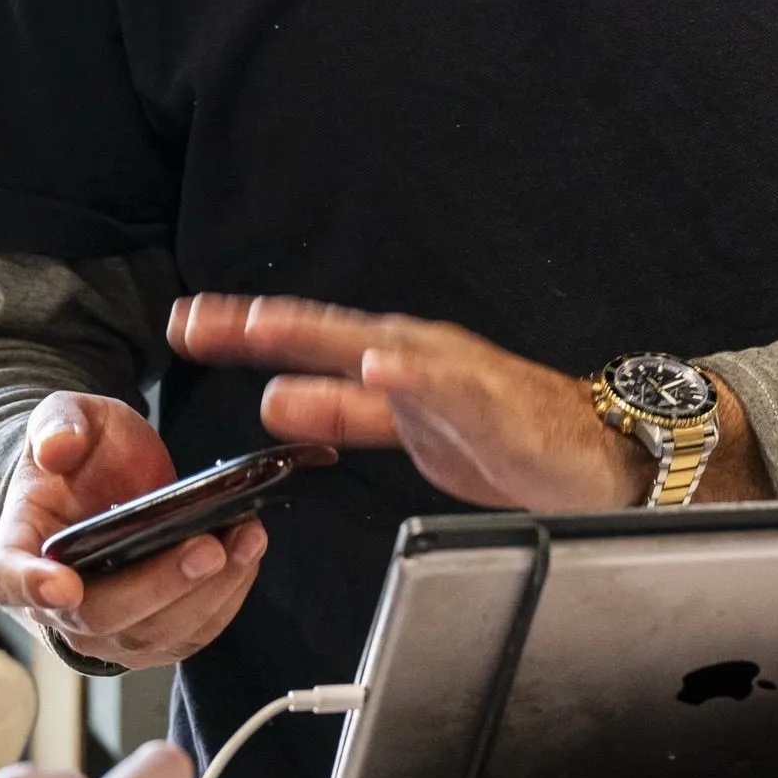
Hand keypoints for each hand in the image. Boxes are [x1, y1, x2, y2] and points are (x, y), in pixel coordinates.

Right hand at [0, 391, 267, 671]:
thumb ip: (58, 424)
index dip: (32, 586)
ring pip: (153, 634)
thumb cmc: (77, 459)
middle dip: (159, 585)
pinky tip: (247, 555)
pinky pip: (190, 634)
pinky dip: (226, 599)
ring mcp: (106, 630)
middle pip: (99, 616)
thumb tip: (58, 448)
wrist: (101, 485)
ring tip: (244, 540)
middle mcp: (54, 606)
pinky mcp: (152, 637)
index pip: (9, 579)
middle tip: (206, 547)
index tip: (64, 585)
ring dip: (208, 593)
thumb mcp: (65, 418)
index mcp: (15, 551)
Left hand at [169, 297, 771, 509]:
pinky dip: (414, 376)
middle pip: (326, 332)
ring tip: (266, 331)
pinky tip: (382, 368)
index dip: (243, 332)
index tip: (182, 324)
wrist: (595, 457)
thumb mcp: (400, 430)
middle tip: (197, 320)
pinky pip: (451, 389)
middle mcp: (414, 355)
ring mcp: (454, 376)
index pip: (305, 342)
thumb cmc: (501, 436)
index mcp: (389, 363)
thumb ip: (340, 413)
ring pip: (378, 349)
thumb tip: (273, 398)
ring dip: (321, 339)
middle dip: (260, 326)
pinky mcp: (494, 406)